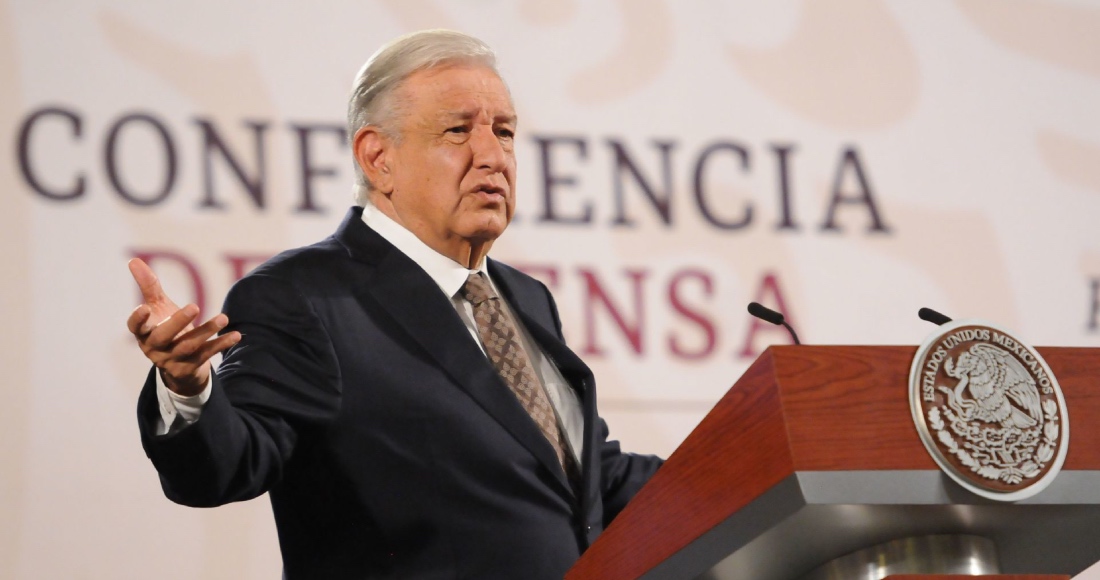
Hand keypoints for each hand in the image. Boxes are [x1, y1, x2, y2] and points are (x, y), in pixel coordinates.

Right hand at [126, 258, 240, 395]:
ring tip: (223, 317)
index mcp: (144, 333)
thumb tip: (133, 260)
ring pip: (189, 346)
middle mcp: (155, 348)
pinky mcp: (191, 367)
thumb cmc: (164, 327)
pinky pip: (207, 354)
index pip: (135, 328)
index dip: (138, 319)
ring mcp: (173, 359)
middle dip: (178, 322)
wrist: (178, 364)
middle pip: (164, 337)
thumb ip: (148, 286)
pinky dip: (221, 344)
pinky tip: (236, 335)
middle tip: (194, 306)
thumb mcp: (157, 307)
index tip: (144, 308)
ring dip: (207, 331)